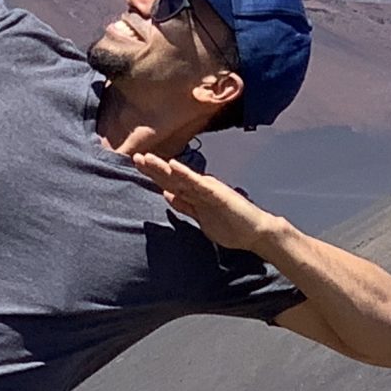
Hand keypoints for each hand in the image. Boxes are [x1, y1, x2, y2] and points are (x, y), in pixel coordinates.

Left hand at [129, 151, 285, 252]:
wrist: (256, 233)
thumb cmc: (231, 226)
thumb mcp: (200, 217)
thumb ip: (185, 206)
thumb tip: (168, 196)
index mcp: (195, 195)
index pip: (170, 183)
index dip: (154, 174)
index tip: (137, 166)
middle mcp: (200, 188)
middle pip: (172, 178)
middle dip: (153, 168)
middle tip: (135, 157)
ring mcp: (208, 190)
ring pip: (181, 177)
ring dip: (163, 167)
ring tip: (147, 158)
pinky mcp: (217, 194)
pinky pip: (198, 184)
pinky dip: (185, 174)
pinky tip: (173, 166)